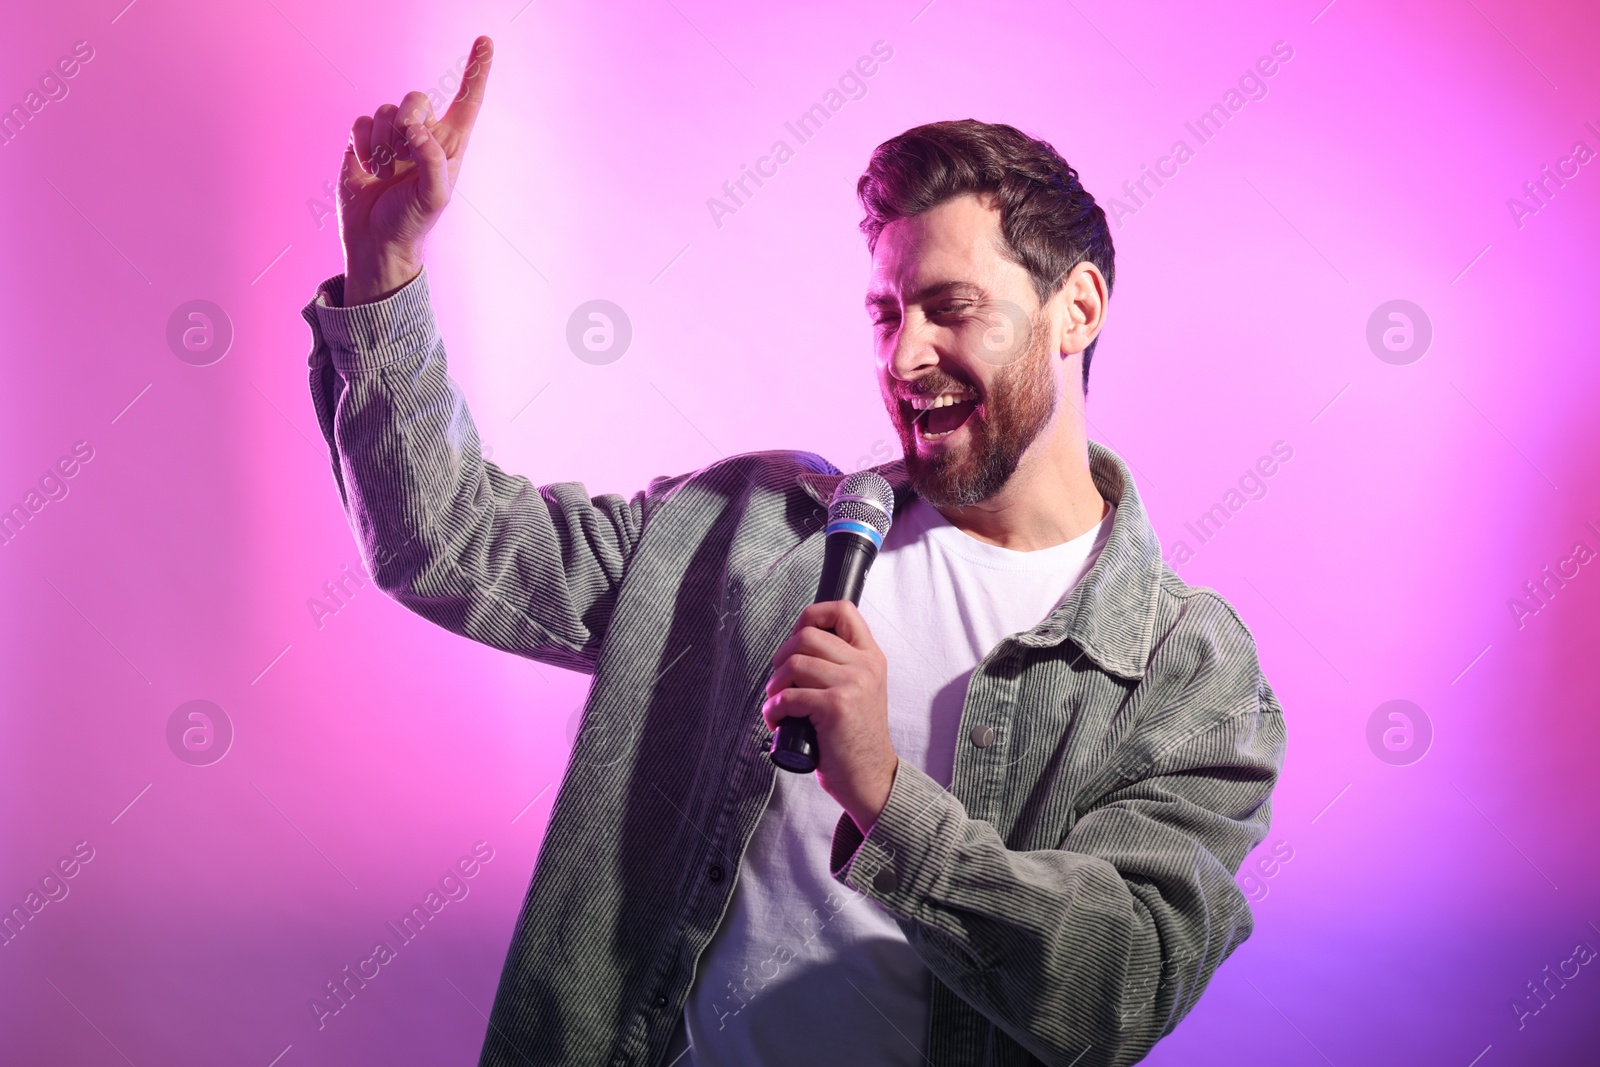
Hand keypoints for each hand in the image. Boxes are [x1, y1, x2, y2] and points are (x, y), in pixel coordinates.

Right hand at [338, 35, 494, 304]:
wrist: (376, 240)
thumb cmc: (412, 222)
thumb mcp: (433, 197)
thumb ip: (432, 161)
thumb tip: (417, 131)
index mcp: (450, 145)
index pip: (467, 101)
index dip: (477, 71)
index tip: (486, 41)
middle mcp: (423, 136)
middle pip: (415, 99)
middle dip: (407, 116)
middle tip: (403, 144)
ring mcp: (392, 138)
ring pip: (385, 112)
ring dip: (382, 141)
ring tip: (385, 170)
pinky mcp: (364, 143)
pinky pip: (360, 123)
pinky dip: (361, 144)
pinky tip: (367, 167)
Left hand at [762, 601, 898, 833]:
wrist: (870, 779)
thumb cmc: (855, 739)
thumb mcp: (860, 691)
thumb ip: (840, 665)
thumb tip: (798, 644)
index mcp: (871, 658)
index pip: (843, 611)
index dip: (811, 616)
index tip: (797, 637)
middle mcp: (865, 666)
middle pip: (806, 635)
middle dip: (781, 658)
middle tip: (781, 683)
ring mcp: (852, 685)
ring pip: (794, 663)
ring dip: (775, 686)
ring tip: (778, 705)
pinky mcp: (835, 706)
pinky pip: (788, 695)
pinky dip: (774, 709)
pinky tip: (779, 721)